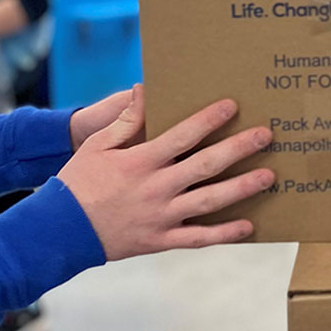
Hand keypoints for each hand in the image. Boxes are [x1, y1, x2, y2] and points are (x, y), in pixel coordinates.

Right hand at [57, 88, 272, 260]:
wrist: (61, 230)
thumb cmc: (78, 182)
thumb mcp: (97, 145)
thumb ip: (126, 120)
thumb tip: (144, 90)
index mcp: (141, 161)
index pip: (183, 136)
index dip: (209, 119)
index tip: (232, 106)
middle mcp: (157, 188)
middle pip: (206, 165)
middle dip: (238, 149)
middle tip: (265, 136)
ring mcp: (162, 216)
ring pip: (210, 201)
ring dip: (241, 188)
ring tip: (268, 177)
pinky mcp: (161, 240)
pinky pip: (198, 238)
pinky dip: (224, 234)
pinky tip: (247, 226)